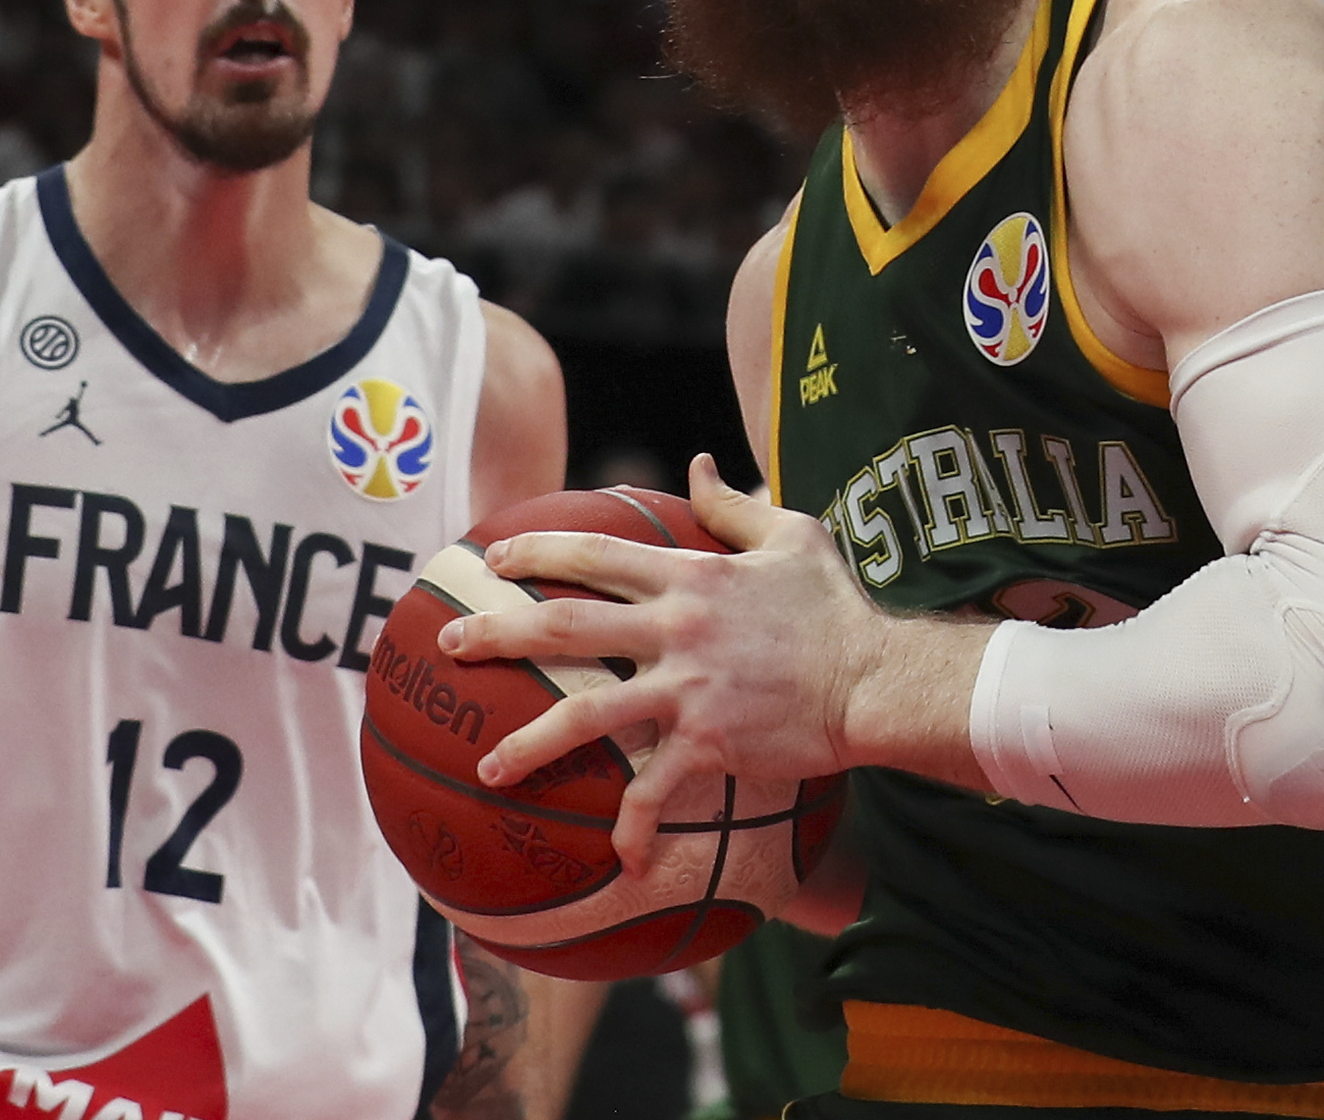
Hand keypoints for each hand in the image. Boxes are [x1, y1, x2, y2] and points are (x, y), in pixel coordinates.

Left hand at [452, 460, 880, 859]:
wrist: (874, 679)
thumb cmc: (836, 606)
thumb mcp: (792, 535)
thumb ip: (735, 506)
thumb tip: (700, 466)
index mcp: (691, 576)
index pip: (596, 556)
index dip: (538, 553)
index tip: (494, 560)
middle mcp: (677, 628)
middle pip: (566, 627)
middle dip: (498, 634)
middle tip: (449, 645)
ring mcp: (688, 688)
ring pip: (587, 715)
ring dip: (530, 743)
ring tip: (488, 766)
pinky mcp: (708, 742)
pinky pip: (654, 790)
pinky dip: (632, 826)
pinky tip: (616, 857)